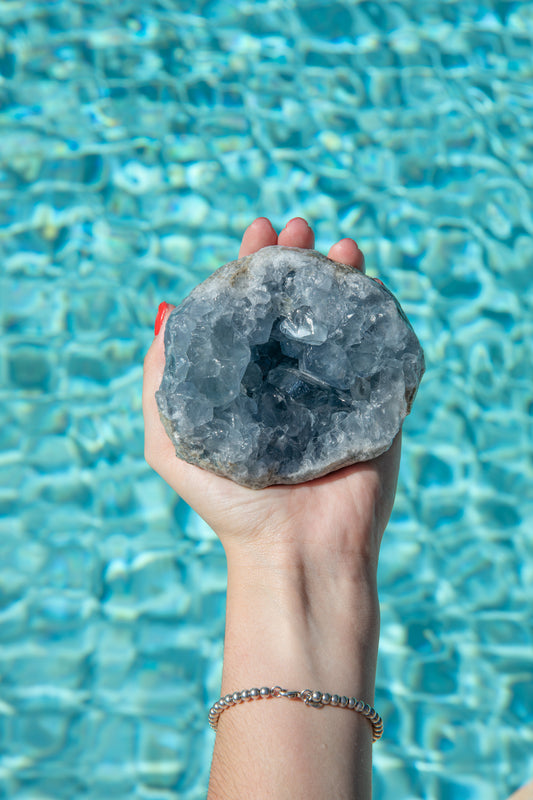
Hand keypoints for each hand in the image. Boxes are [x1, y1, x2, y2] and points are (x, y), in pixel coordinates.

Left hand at [143, 217, 400, 572]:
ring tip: (339, 245)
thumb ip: (161, 382)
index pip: (252, 309)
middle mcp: (292, 377)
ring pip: (343, 316)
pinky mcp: (377, 402)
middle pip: (298, 302)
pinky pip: (383, 347)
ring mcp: (337, 386)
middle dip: (297, 260)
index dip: (252, 268)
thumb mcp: (170, 441)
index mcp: (250, 379)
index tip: (257, 233)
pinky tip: (370, 283)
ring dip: (342, 274)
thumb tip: (163, 314)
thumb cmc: (229, 502)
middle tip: (297, 230)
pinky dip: (380, 311)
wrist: (295, 550)